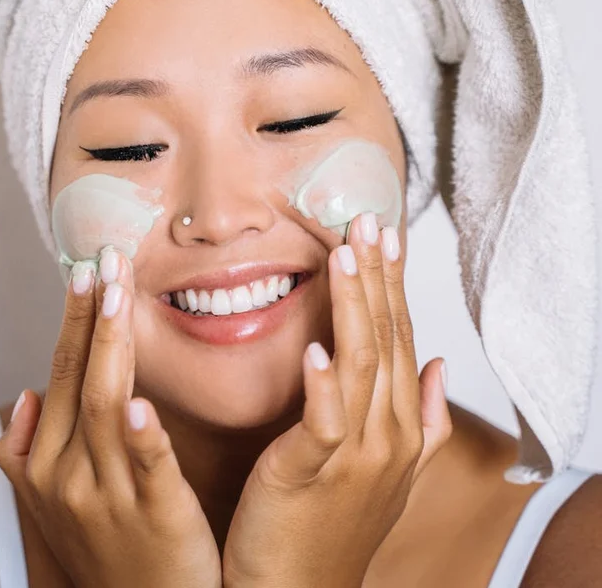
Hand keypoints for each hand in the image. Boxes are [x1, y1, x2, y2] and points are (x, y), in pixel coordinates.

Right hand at [0, 250, 221, 587]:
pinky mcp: (156, 515)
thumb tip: (23, 397)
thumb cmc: (104, 550)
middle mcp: (67, 475)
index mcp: (44, 464)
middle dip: (91, 316)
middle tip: (105, 260)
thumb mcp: (50, 506)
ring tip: (119, 297)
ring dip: (111, 346)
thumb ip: (28, 452)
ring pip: (106, 406)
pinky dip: (141, 433)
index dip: (73, 321)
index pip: (60, 374)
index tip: (85, 271)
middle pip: (78, 379)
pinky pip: (147, 465)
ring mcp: (108, 495)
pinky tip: (138, 401)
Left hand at [222, 213, 451, 587]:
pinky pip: (323, 421)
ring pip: (360, 366)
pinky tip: (317, 346)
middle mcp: (388, 436)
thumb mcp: (391, 471)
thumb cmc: (337, 526)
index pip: (402, 338)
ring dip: (354, 308)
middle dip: (378, 278)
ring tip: (345, 257)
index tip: (389, 236)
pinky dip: (323, 383)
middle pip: (385, 340)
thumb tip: (438, 365)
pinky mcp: (310, 472)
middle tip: (367, 223)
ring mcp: (354, 456)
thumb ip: (423, 418)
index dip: (396, 285)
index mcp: (403, 427)